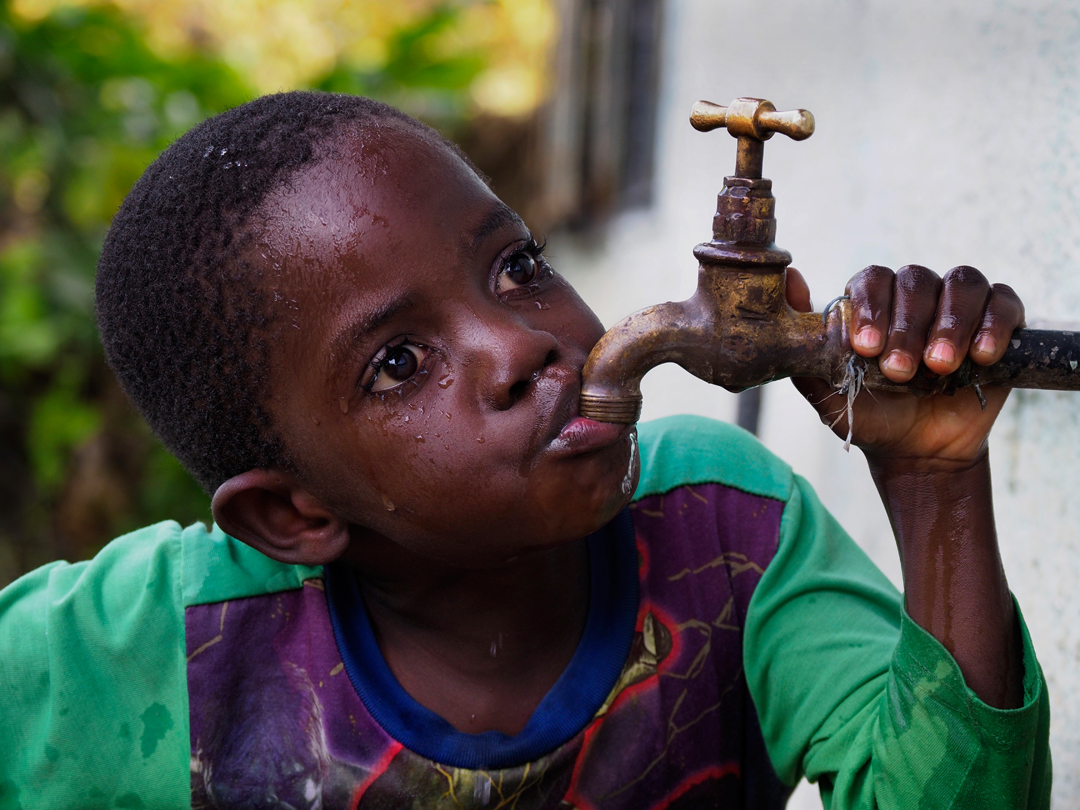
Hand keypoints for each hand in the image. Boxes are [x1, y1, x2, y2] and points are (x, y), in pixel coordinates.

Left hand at [787, 265, 1024, 469]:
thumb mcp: (827, 390)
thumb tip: (791, 278)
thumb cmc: (868, 415)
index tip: (866, 347)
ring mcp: (957, 306)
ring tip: (939, 365)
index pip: (872, 280)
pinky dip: (994, 324)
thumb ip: (805, 344)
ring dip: (951, 324)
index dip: (871, 307)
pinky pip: (1004, 302)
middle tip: (900, 370)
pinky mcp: (997, 322)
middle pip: (916, 281)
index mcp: (873, 302)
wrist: (915, 454)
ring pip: (962, 284)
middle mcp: (914, 295)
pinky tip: (981, 357)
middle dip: (907, 327)